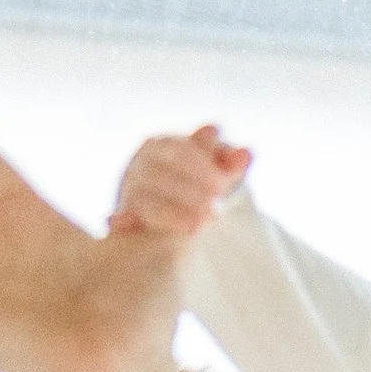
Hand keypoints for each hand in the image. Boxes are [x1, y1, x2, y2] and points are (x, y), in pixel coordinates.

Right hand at [110, 122, 250, 239]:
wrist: (170, 223)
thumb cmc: (197, 190)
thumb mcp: (216, 177)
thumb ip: (230, 164)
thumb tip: (246, 154)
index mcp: (162, 145)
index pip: (179, 150)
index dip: (201, 167)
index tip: (221, 187)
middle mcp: (141, 162)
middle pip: (162, 172)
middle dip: (190, 192)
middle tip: (215, 211)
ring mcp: (129, 186)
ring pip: (146, 194)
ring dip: (172, 211)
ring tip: (198, 226)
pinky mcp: (124, 211)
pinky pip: (128, 215)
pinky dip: (129, 219)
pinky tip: (131, 226)